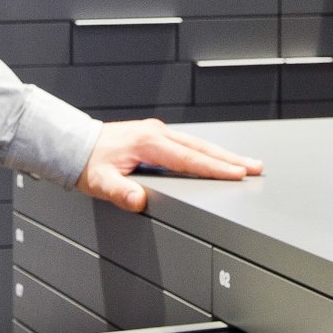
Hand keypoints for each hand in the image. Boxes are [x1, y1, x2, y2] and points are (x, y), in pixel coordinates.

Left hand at [78, 119, 262, 212]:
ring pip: (198, 144)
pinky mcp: (156, 136)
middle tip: (256, 167)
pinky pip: (188, 144)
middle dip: (230, 158)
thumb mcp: (99, 182)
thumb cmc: (88, 164)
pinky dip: (207, 151)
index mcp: (147, 143)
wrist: (76, 145)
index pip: (189, 158)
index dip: (214, 167)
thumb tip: (137, 200)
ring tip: (247, 164)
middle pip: (201, 147)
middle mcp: (156, 134)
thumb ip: (118, 192)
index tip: (237, 174)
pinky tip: (219, 159)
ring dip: (222, 154)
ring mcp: (157, 133)